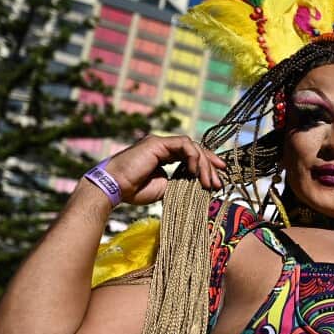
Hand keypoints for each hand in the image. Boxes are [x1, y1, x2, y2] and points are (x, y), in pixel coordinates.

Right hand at [94, 135, 226, 205]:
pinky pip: (183, 144)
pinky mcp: (157, 143)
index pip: (191, 156)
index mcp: (164, 156)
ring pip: (192, 146)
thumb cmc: (134, 190)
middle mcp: (163, 147)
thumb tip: (199, 185)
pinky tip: (194, 171)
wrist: (115, 189)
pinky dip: (193, 156)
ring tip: (209, 182)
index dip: (206, 165)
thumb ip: (180, 183)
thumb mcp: (164, 188)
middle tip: (219, 182)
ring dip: (204, 164)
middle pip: (194, 150)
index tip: (218, 178)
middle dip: (210, 165)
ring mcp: (159, 143)